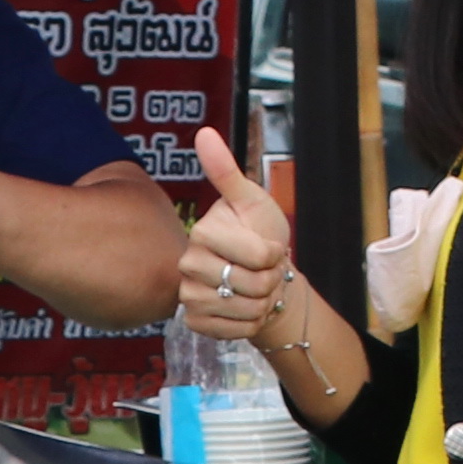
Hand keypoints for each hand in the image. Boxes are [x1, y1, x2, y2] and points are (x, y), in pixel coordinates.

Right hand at [182, 128, 300, 345]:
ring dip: (262, 303)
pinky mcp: (194, 321)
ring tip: (258, 289)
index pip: (258, 255)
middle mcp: (187, 264)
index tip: (271, 247)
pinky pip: (233, 331)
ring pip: (244, 310)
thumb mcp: (251, 199)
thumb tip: (204, 132)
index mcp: (202, 232)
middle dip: (270, 280)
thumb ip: (227, 170)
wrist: (262, 274)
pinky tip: (247, 309)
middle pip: (251, 285)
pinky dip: (250, 324)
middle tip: (265, 271)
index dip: (275, 254)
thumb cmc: (260, 232)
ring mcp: (188, 295)